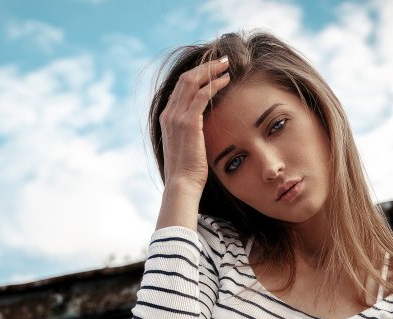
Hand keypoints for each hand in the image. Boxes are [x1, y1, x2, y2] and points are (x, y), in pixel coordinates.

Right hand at [158, 57, 231, 192]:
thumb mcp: (185, 146)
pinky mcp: (189, 122)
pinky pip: (203, 95)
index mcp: (166, 117)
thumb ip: (189, 132)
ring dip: (211, 70)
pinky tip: (226, 81)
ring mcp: (177, 117)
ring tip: (226, 65)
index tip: (211, 70)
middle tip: (222, 61)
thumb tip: (202, 128)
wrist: (181, 184)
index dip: (196, 74)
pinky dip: (215, 84)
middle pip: (185, 78)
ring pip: (193, 81)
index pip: (180, 87)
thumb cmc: (187, 170)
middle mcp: (169, 113)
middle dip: (204, 67)